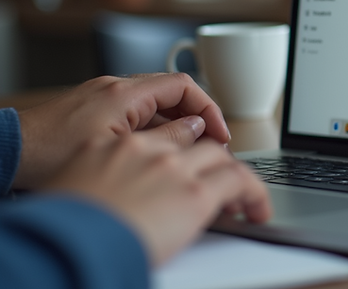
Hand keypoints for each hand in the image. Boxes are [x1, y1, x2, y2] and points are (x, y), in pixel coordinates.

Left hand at [15, 73, 230, 188]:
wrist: (7, 152)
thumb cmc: (51, 154)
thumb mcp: (119, 148)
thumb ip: (164, 137)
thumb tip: (196, 129)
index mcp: (125, 92)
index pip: (185, 86)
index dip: (209, 108)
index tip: (220, 133)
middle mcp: (116, 87)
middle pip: (173, 92)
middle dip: (197, 116)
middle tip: (211, 143)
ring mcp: (103, 96)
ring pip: (156, 102)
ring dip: (177, 122)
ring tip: (188, 150)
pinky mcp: (94, 109)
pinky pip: (137, 110)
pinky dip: (155, 126)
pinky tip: (156, 149)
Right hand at [43, 131, 271, 265]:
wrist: (61, 245)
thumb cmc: (56, 232)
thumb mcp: (67, 193)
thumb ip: (97, 186)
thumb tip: (107, 203)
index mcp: (108, 146)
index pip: (158, 137)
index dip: (179, 148)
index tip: (187, 164)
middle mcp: (144, 150)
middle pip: (192, 140)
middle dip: (211, 158)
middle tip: (222, 180)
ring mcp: (171, 168)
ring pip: (218, 156)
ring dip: (233, 174)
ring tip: (244, 198)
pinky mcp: (194, 193)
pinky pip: (238, 180)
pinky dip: (253, 192)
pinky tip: (257, 208)